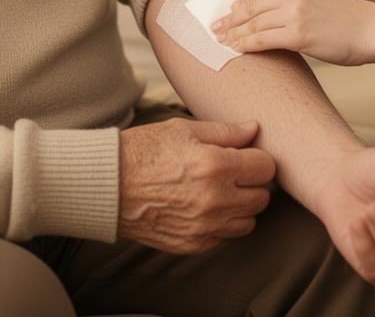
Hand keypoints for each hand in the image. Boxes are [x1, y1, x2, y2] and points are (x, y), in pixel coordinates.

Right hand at [118, 117, 275, 252]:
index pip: (265, 167)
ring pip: (249, 221)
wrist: (108, 185)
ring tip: (220, 190)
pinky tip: (205, 206)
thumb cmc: (145, 150)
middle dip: (253, 182)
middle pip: (262, 197)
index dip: (257, 158)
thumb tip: (254, 129)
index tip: (246, 155)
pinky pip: (226, 237)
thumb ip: (226, 131)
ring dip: (241, 206)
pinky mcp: (193, 244)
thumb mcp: (184, 129)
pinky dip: (222, 223)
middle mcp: (215, 200)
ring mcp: (205, 226)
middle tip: (235, 171)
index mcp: (215, 165)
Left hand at [214, 0, 374, 64]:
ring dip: (233, 34)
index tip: (227, 15)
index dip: (240, 7)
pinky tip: (235, 50)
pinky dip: (245, 45)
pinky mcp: (298, 34)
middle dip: (230, 20)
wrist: (373, 29)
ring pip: (253, 24)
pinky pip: (262, 40)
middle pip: (251, 7)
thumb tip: (266, 16)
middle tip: (214, 29)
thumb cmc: (348, 18)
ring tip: (220, 42)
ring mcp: (295, 12)